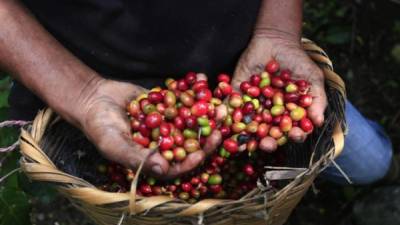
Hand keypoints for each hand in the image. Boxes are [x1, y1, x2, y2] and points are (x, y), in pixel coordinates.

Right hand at [74, 78, 220, 178]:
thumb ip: (137, 158)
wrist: (94, 98)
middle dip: (207, 138)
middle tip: (219, 129)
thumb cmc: (99, 127)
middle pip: (191, 144)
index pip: (178, 166)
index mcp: (155, 160)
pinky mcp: (169, 105)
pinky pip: (184, 99)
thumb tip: (162, 171)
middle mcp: (166, 144)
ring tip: (221, 105)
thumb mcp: (114, 145)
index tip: (201, 153)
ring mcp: (169, 123)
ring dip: (208, 113)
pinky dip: (194, 89)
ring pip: (193, 121)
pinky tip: (203, 79)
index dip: (191, 162)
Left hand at [231, 31, 326, 149]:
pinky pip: (229, 108)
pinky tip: (226, 120)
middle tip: (264, 144)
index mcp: (287, 116)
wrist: (275, 41)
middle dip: (266, 142)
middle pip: (268, 134)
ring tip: (241, 143)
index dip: (294, 136)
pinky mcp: (235, 96)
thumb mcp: (312, 78)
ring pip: (247, 126)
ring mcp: (251, 108)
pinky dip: (225, 114)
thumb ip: (317, 100)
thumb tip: (318, 121)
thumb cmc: (297, 61)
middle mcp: (268, 116)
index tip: (295, 136)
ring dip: (243, 136)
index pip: (291, 131)